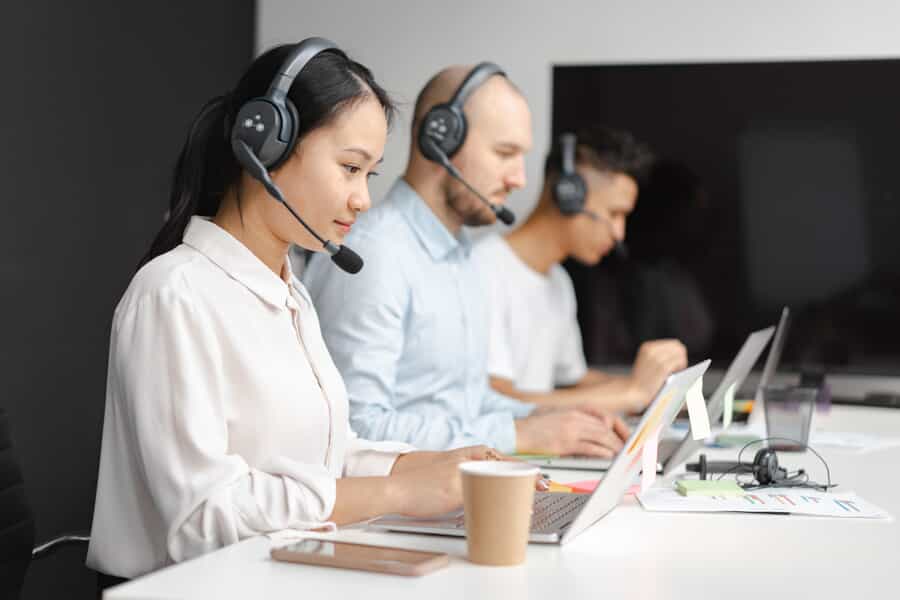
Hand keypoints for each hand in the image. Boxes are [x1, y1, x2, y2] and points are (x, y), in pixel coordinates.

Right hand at [390, 446, 543, 516]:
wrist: (398, 485)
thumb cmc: (424, 482)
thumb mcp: (452, 470)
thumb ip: (472, 473)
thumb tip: (495, 488)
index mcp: (470, 452)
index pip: (506, 459)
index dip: (527, 470)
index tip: (544, 480)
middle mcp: (469, 459)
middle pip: (508, 469)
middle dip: (528, 482)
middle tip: (545, 490)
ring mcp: (463, 473)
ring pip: (499, 483)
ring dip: (517, 496)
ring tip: (529, 506)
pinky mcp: (455, 489)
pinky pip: (482, 499)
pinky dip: (498, 507)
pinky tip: (508, 515)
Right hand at [514, 407, 629, 457]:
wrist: (516, 431)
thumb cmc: (533, 427)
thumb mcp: (557, 415)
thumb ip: (575, 419)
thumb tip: (596, 428)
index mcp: (573, 410)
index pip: (604, 416)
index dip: (618, 426)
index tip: (626, 436)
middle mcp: (574, 417)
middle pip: (606, 426)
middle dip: (620, 438)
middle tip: (629, 448)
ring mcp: (570, 429)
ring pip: (601, 436)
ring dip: (615, 446)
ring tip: (622, 454)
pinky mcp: (564, 443)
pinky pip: (589, 447)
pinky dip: (602, 452)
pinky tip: (608, 456)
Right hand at [628, 339, 687, 409]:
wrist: (632, 392)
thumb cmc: (642, 381)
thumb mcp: (647, 362)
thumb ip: (660, 356)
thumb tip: (680, 354)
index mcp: (648, 346)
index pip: (674, 343)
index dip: (678, 353)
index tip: (676, 363)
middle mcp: (652, 349)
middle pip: (678, 347)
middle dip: (681, 357)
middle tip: (678, 369)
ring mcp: (657, 358)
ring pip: (680, 354)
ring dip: (681, 363)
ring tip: (676, 372)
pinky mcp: (662, 367)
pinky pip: (679, 361)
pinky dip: (680, 367)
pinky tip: (675, 374)